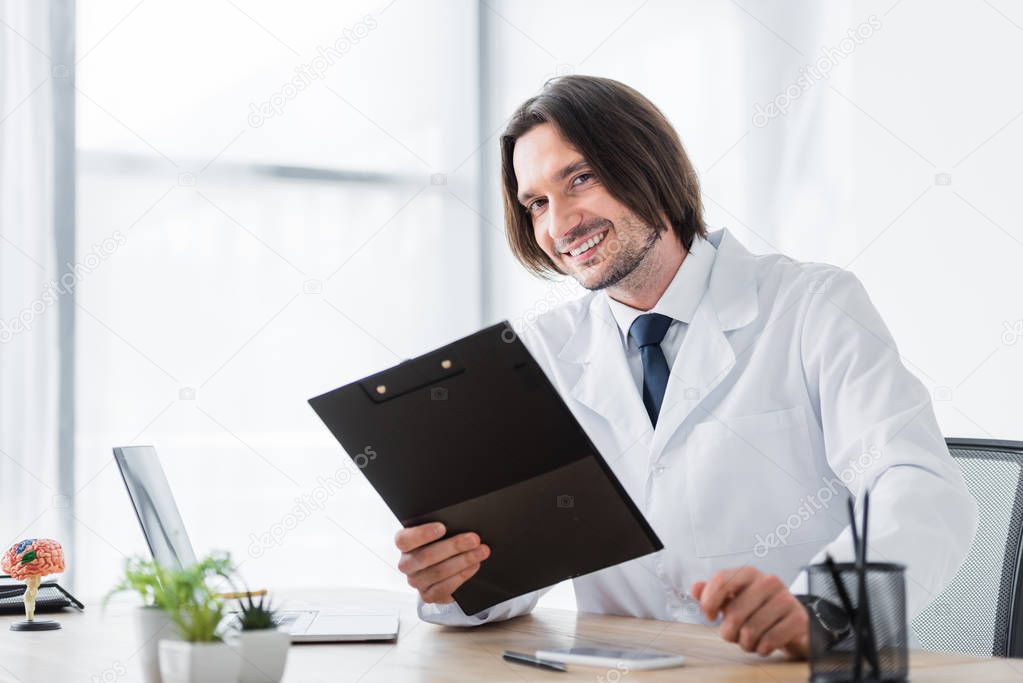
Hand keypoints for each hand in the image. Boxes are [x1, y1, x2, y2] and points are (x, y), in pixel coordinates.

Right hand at [395, 523, 489, 604]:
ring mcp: (416, 581)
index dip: (422, 534)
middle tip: (474, 539)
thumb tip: (461, 521)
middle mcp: (406, 564)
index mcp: (404, 543)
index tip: (443, 527)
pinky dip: (462, 575)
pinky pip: (444, 588)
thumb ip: (443, 527)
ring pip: (438, 572)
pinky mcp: (428, 595)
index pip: (405, 540)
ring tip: (480, 552)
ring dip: (463, 561)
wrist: (442, 567)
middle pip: (426, 556)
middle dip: (454, 546)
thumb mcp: (438, 532)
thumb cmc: (440, 542)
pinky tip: (474, 566)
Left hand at [692, 567, 808, 658]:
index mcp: (749, 573)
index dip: (709, 601)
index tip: (710, 616)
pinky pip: (769, 641)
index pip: (721, 580)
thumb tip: (695, 588)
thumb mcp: (734, 599)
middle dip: (728, 632)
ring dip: (745, 643)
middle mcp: (769, 581)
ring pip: (750, 630)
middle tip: (734, 634)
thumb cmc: (759, 610)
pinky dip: (762, 649)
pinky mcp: (798, 619)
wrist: (794, 624)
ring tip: (750, 640)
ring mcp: (786, 599)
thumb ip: (712, 593)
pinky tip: (764, 644)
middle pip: (734, 613)